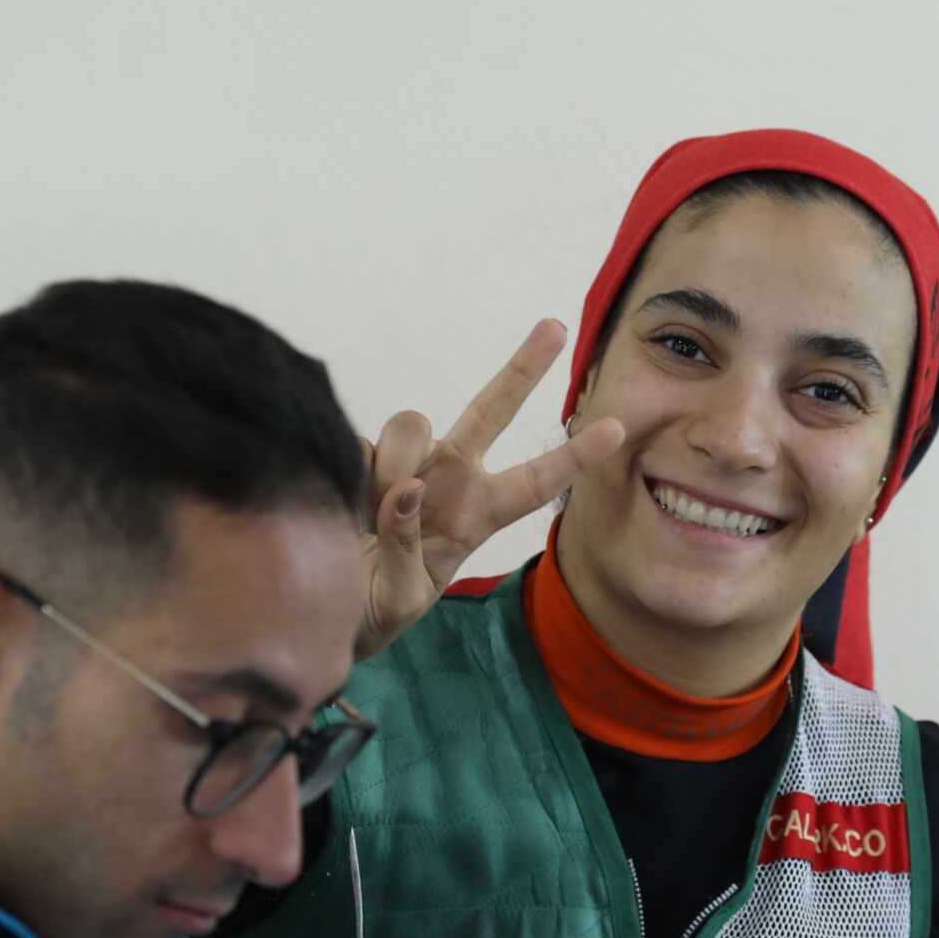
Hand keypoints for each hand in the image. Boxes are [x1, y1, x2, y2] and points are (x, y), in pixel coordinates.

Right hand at [357, 319, 625, 659]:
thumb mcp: (401, 598)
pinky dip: (354, 474)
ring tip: (368, 515)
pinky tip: (343, 509)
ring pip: (412, 424)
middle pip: (490, 411)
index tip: (617, 429)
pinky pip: (358, 444)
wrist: (321, 609)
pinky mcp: (357, 456)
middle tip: (556, 326)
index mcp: (476, 517)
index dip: (574, 456)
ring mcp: (404, 463)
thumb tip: (406, 491)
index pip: (535, 483)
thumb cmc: (374, 611)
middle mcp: (448, 478)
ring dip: (394, 464)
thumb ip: (406, 548)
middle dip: (523, 368)